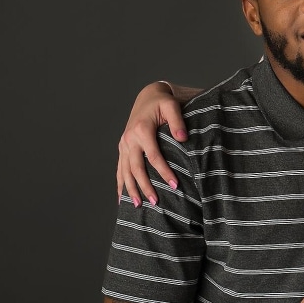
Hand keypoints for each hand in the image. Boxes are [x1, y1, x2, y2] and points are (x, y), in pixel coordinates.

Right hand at [116, 82, 185, 205]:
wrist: (148, 96)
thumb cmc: (163, 102)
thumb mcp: (172, 106)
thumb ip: (177, 121)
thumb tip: (183, 139)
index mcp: (142, 129)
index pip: (154, 156)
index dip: (164, 171)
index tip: (175, 185)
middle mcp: (129, 139)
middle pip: (136, 168)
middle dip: (145, 186)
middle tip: (156, 202)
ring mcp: (124, 144)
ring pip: (125, 171)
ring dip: (131, 189)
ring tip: (138, 205)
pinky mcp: (122, 148)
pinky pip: (120, 168)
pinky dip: (120, 183)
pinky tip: (122, 198)